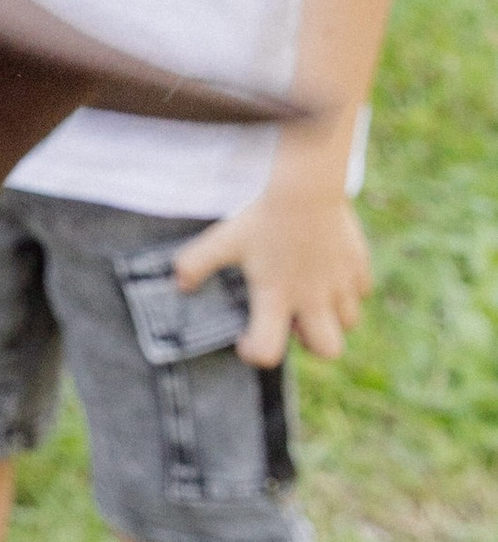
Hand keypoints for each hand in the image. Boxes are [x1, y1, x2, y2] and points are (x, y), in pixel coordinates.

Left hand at [173, 169, 371, 364]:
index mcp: (277, 298)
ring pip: (349, 322)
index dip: (254, 353)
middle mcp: (313, 298)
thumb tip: (180, 284)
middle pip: (329, 350)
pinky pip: (361, 289)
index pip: (268, 351)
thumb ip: (195, 263)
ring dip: (332, 315)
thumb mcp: (223, 239)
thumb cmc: (263, 218)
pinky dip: (348, 287)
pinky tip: (329, 268)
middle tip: (293, 318)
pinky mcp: (358, 265)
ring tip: (312, 291)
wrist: (306, 188)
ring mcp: (340, 284)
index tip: (245, 337)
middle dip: (312, 343)